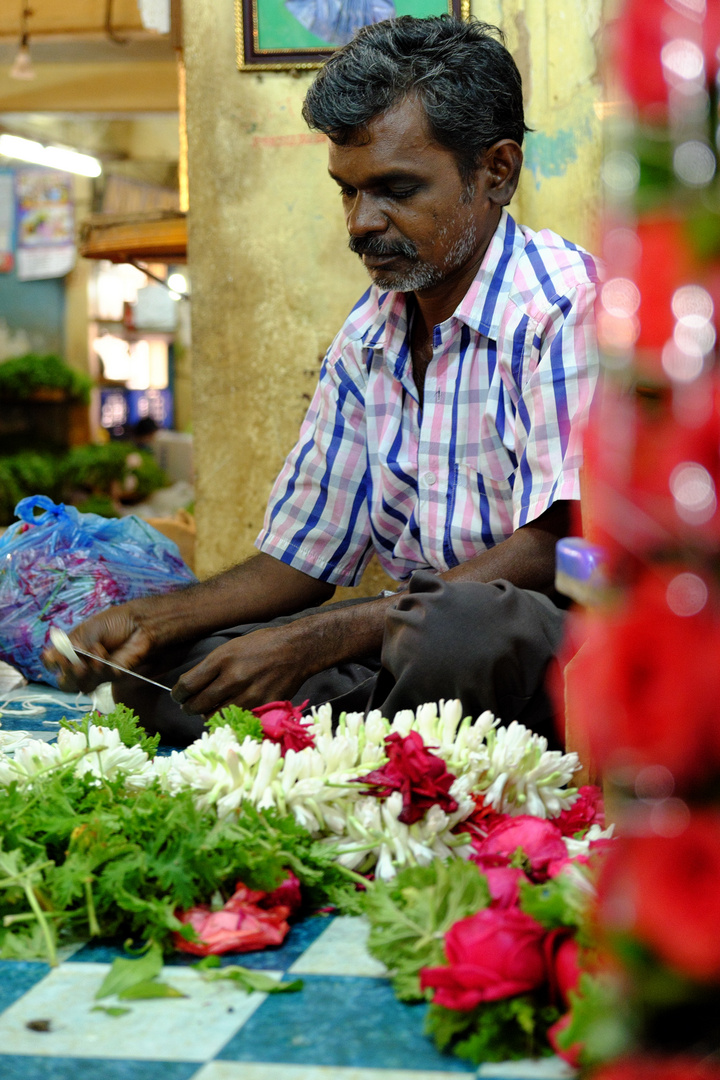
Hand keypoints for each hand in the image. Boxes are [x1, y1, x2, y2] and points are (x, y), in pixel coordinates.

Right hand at [42, 602, 156, 692]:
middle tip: (73, 662)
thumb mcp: (89, 630)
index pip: (54, 664)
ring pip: (81, 685)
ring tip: (94, 652)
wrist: (141, 624)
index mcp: (73, 650)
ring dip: (83, 671)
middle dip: (67, 673)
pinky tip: (103, 654)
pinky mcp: (113, 677)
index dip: (51, 663)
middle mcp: (83, 664)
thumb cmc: (116, 622)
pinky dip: (99, 667)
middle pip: (65, 682)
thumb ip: (71, 645)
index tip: (52, 657)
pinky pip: (100, 679)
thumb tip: (48, 657)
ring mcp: (98, 673)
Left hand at [171, 625, 309, 715]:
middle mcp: (233, 678)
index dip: (178, 694)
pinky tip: (229, 711)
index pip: (187, 685)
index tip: (178, 696)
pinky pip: (236, 720)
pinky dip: (229, 718)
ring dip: (207, 715)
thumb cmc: (262, 645)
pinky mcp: (262, 707)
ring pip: (214, 716)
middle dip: (189, 707)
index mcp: (222, 659)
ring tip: (209, 709)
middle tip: (189, 706)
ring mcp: (249, 695)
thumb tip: (191, 687)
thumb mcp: (231, 647)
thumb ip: (210, 667)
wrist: (297, 650)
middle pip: (197, 705)